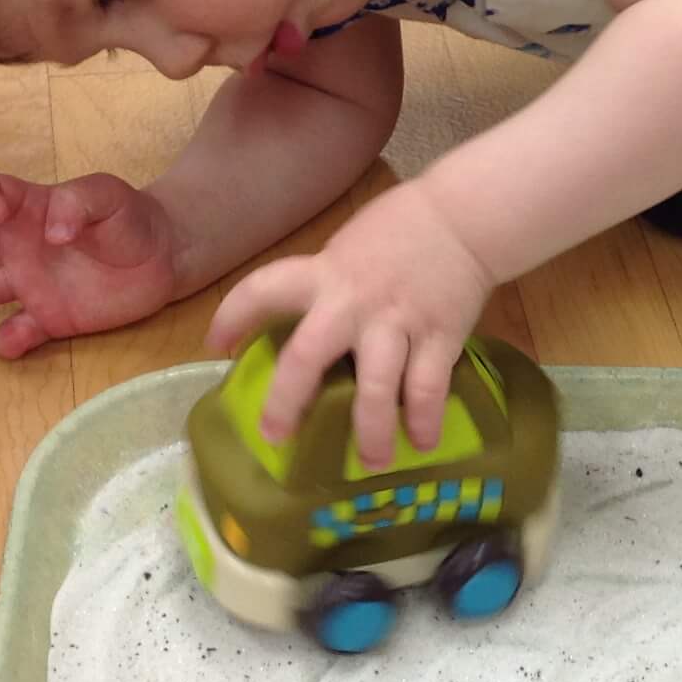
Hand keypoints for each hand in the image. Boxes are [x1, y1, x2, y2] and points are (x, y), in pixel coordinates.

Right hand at [0, 173, 179, 359]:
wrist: (164, 257)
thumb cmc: (129, 217)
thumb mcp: (108, 195)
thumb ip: (77, 203)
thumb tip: (53, 232)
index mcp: (30, 208)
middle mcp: (19, 245)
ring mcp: (32, 284)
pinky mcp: (50, 319)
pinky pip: (20, 331)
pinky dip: (9, 339)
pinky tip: (8, 342)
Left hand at [207, 181, 493, 465]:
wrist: (463, 218)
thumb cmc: (400, 230)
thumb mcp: (348, 249)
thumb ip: (326, 286)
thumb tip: (308, 328)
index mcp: (325, 274)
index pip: (262, 290)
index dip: (233, 317)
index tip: (217, 345)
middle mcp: (353, 303)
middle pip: (307, 356)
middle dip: (287, 401)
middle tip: (277, 435)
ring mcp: (397, 323)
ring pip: (376, 386)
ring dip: (371, 431)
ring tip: (371, 463)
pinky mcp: (439, 337)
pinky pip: (428, 387)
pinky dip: (425, 420)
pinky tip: (422, 442)